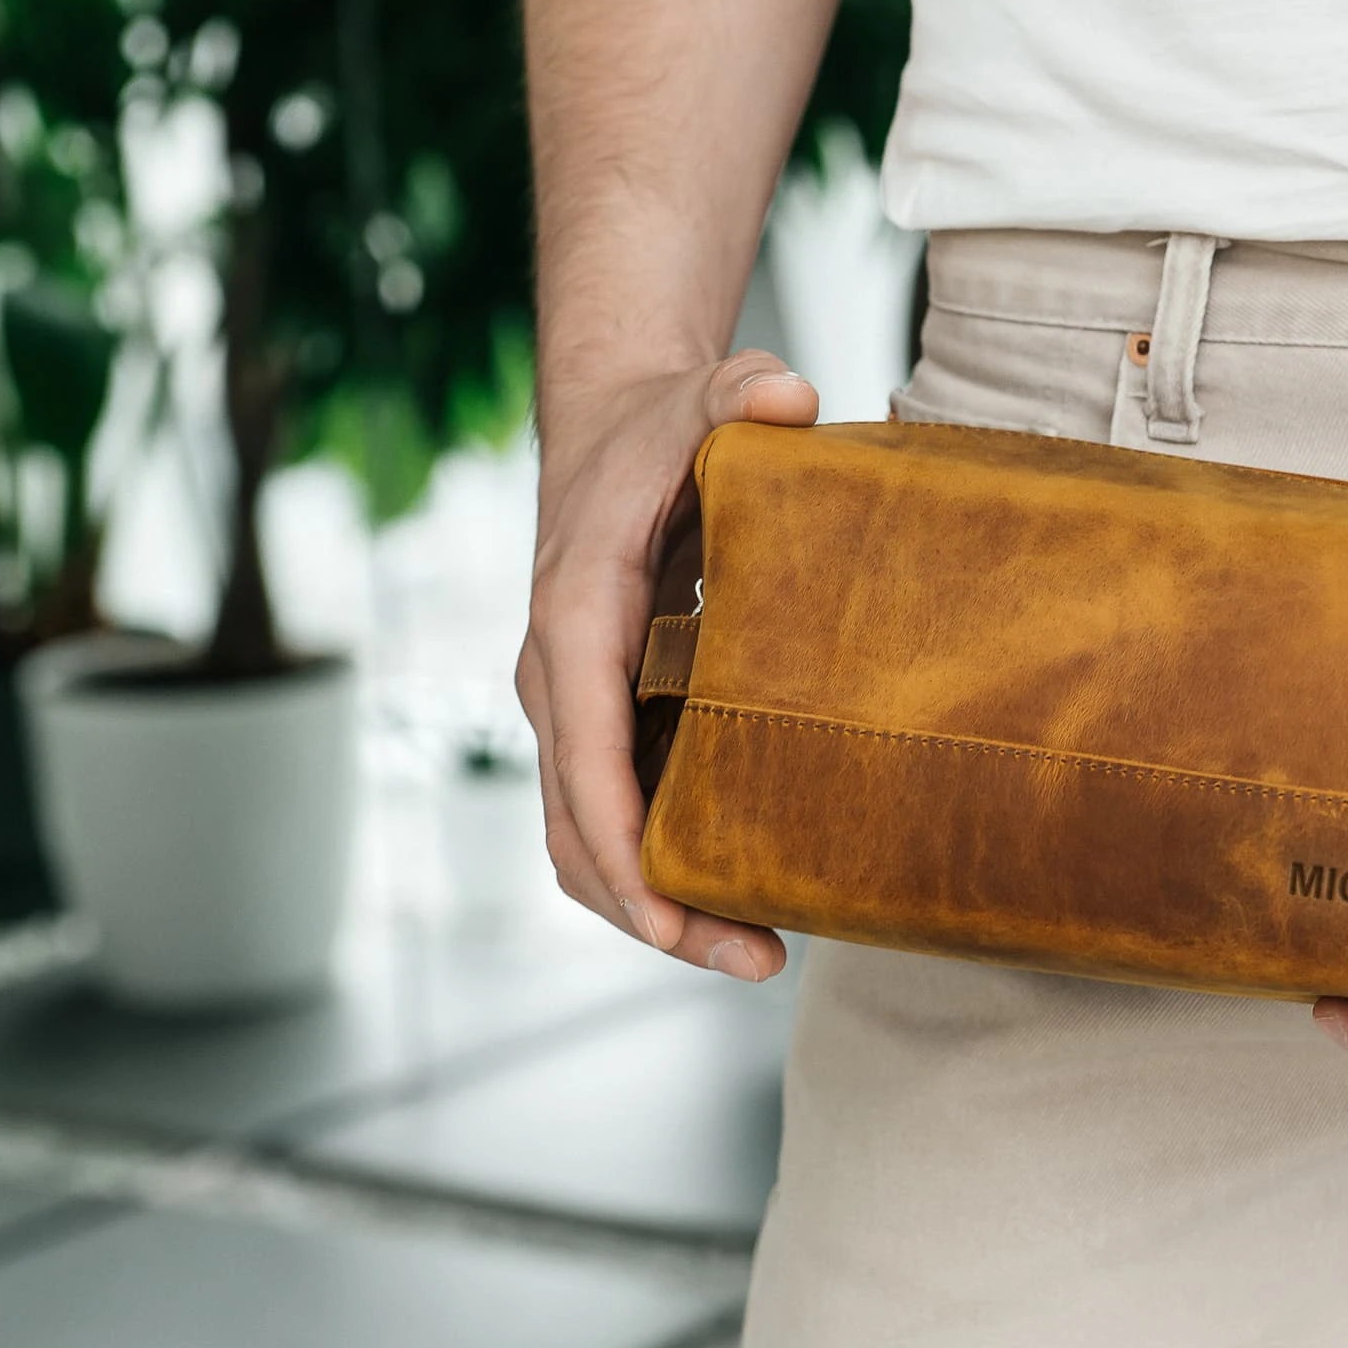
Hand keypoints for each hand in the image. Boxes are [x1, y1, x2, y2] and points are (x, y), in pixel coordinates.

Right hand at [518, 349, 818, 978]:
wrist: (611, 434)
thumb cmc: (660, 427)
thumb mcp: (703, 395)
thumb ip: (743, 389)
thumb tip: (790, 396)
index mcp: (575, 616)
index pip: (583, 751)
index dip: (618, 840)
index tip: (666, 913)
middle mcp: (557, 679)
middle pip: (577, 828)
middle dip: (650, 908)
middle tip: (753, 958)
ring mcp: (574, 711)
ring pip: (584, 842)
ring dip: (653, 908)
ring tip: (756, 952)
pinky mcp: (602, 725)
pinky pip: (612, 819)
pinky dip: (659, 871)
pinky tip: (742, 896)